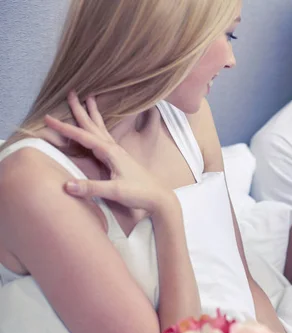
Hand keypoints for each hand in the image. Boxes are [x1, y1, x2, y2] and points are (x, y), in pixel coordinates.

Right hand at [44, 91, 173, 214]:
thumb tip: (66, 185)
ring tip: (88, 99)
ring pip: (100, 129)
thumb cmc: (139, 193)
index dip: (65, 127)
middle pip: (93, 125)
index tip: (48, 118)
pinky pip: (105, 138)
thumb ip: (92, 188)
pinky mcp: (120, 158)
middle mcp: (114, 148)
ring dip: (92, 114)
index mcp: (110, 152)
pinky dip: (98, 128)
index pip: (83, 136)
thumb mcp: (115, 191)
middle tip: (71, 92)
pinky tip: (98, 128)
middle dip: (80, 110)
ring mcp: (118, 152)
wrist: (159, 197)